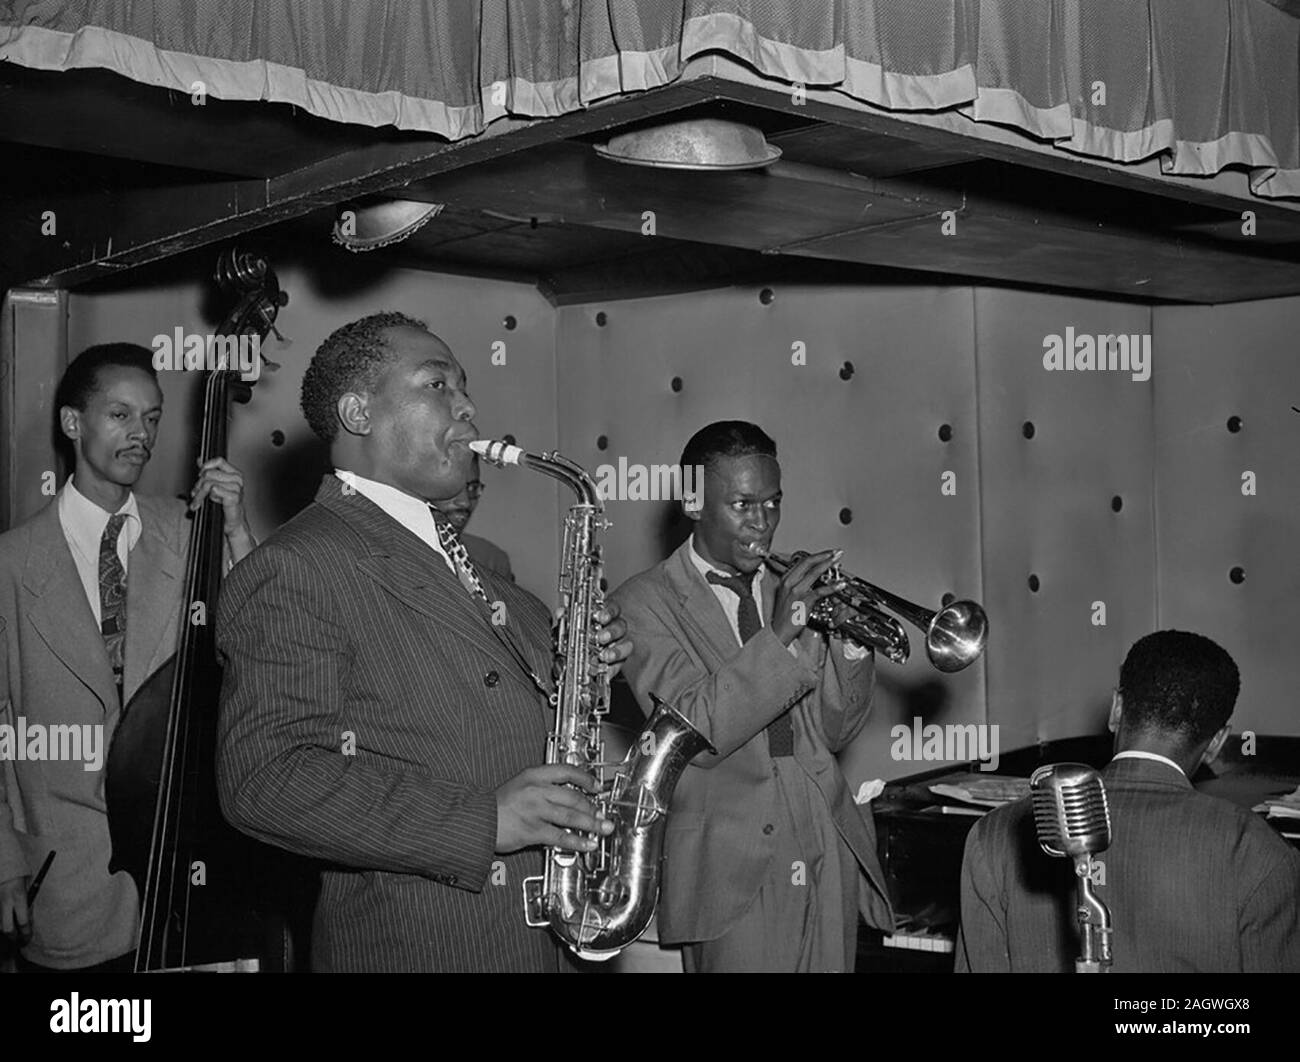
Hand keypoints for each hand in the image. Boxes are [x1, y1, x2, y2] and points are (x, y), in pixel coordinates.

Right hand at [0, 876, 30, 946]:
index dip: (26, 933)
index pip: (23, 921)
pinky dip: (1, 922)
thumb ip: (28, 903)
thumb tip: (29, 919)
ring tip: (13, 932)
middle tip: (19, 940)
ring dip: (6, 930)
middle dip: (13, 937)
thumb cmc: (18, 875)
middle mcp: (5, 902)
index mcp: (18, 897)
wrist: (3, 865)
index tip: (28, 937)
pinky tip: (8, 922)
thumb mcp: (28, 887)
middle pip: (7, 928)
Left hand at [190, 458, 254, 560]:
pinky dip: (209, 498)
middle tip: (195, 494)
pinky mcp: (234, 497)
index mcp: (234, 473)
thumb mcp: (214, 485)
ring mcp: (237, 487)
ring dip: (200, 494)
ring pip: (209, 483)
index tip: (199, 475)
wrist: (233, 522)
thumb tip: (199, 459)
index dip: (206, 466)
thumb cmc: (225, 504)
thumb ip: (208, 471)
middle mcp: (237, 478)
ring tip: (197, 502)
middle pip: (209, 473)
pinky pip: (215, 491)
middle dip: (198, 485)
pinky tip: (211, 502)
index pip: (219, 461)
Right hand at [495, 765, 614, 853]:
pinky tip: (587, 844)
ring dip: (591, 824)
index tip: (596, 786)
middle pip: (573, 796)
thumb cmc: (498, 805)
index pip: (566, 771)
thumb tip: (568, 797)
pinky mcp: (532, 830)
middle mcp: (536, 790)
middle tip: (603, 814)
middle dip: (593, 807)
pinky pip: (561, 836)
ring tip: (602, 828)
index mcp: (534, 775)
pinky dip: (577, 841)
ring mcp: (535, 810)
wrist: (477, 820)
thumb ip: (543, 787)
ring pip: (571, 816)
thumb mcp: (520, 785)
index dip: (586, 778)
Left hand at [550, 601, 632, 677]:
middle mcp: (617, 628)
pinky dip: (611, 671)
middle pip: (619, 627)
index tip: (600, 617)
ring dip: (615, 651)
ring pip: (625, 646)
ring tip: (605, 656)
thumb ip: (569, 616)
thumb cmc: (586, 627)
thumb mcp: (576, 619)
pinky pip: (618, 666)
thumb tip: (561, 613)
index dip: (608, 612)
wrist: (595, 641)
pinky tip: (605, 674)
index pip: (612, 609)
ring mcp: (620, 645)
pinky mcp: (619, 662)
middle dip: (610, 632)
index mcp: (608, 614)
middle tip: (601, 638)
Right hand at [771, 549, 844, 645]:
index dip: (817, 556)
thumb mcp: (788, 595)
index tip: (828, 553)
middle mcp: (789, 582)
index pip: (802, 562)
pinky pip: (820, 591)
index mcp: (785, 579)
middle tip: (836, 553)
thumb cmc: (785, 616)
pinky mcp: (803, 601)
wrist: (779, 631)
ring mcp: (796, 591)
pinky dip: (832, 587)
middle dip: (824, 555)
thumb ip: (800, 585)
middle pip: (808, 562)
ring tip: (838, 562)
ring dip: (828, 565)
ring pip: (814, 573)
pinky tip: (839, 584)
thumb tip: (816, 579)